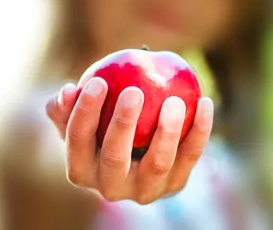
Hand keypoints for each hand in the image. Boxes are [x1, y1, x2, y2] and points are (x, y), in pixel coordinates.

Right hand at [45, 77, 213, 204]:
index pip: (77, 141)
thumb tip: (67, 90)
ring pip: (158, 163)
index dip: (84, 112)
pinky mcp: (175, 184)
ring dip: (167, 131)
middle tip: (133, 91)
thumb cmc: (103, 128)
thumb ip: (69, 105)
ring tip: (174, 100)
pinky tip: (205, 102)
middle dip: (122, 124)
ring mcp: (146, 190)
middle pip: (115, 158)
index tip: (98, 81)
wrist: (140, 158)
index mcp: (82, 170)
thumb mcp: (83, 118)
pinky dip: (199, 130)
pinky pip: (190, 155)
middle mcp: (111, 188)